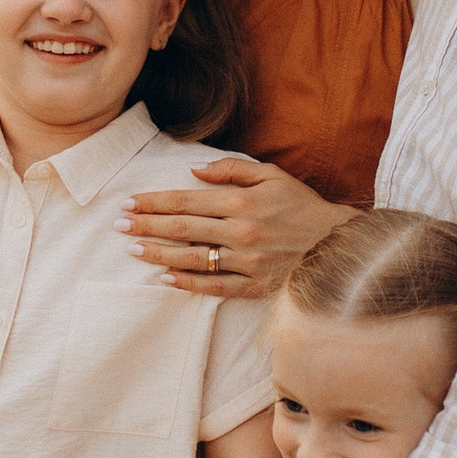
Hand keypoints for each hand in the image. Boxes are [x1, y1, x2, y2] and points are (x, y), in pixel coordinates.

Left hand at [119, 155, 347, 300]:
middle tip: (118, 226)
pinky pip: (214, 287)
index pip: (186, 200)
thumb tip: (193, 170)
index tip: (129, 203)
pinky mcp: (255, 286)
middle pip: (182, 228)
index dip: (154, 202)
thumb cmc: (302, 206)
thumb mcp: (272, 175)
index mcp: (243, 202)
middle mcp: (241, 232)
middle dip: (146, 226)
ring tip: (133, 251)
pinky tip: (165, 280)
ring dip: (158, 255)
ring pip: (192, 259)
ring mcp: (247, 262)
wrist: (338, 244)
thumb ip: (231, 170)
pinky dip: (188, 284)